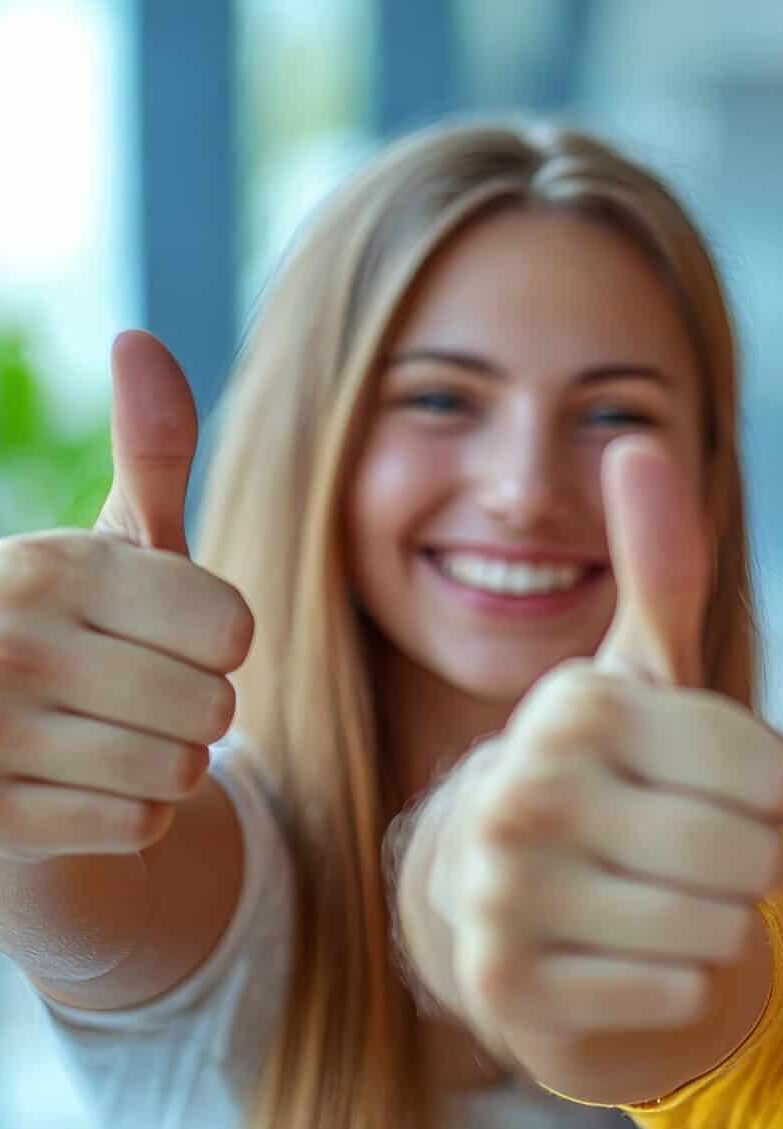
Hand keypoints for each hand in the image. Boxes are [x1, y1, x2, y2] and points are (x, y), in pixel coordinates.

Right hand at [0, 332, 251, 860]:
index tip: (156, 635)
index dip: (216, 641)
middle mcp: (10, 641)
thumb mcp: (111, 542)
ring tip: (99, 739)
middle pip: (216, 707)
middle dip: (194, 710)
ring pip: (183, 773)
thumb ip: (150, 453)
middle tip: (128, 695)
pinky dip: (126, 817)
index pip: (234, 628)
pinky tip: (73, 789)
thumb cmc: (71, 631)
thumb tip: (140, 338)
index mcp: (50, 567)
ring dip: (163, 766)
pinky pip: (139, 826)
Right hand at [433, 437, 782, 1053]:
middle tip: (704, 853)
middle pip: (752, 852)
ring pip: (721, 925)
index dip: (774, 789)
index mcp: (574, 707)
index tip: (724, 785)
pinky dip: (683, 981)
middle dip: (755, 862)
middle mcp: (522, 793)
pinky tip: (635, 954)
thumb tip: (640, 443)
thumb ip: (659, 567)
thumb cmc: (604, 778)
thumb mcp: (638, 675)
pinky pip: (677, 991)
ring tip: (669, 898)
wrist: (501, 909)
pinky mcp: (510, 989)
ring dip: (722, 922)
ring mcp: (503, 897)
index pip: (771, 768)